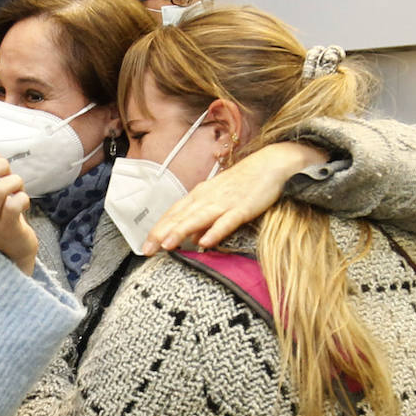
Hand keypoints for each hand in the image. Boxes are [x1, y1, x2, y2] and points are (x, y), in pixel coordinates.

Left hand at [143, 141, 328, 252]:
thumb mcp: (218, 199)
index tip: (144, 245)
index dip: (158, 228)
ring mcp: (224, 202)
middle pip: (180, 216)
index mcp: (199, 195)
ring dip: (181, 231)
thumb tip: (190, 237)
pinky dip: (215, 231)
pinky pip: (227, 221)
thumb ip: (203, 218)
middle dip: (162, 233)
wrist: (270, 165)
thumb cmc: (243, 183)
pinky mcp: (243, 207)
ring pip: (198, 218)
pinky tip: (206, 242)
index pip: (173, 213)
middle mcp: (207, 198)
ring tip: (167, 245)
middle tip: (147, 250)